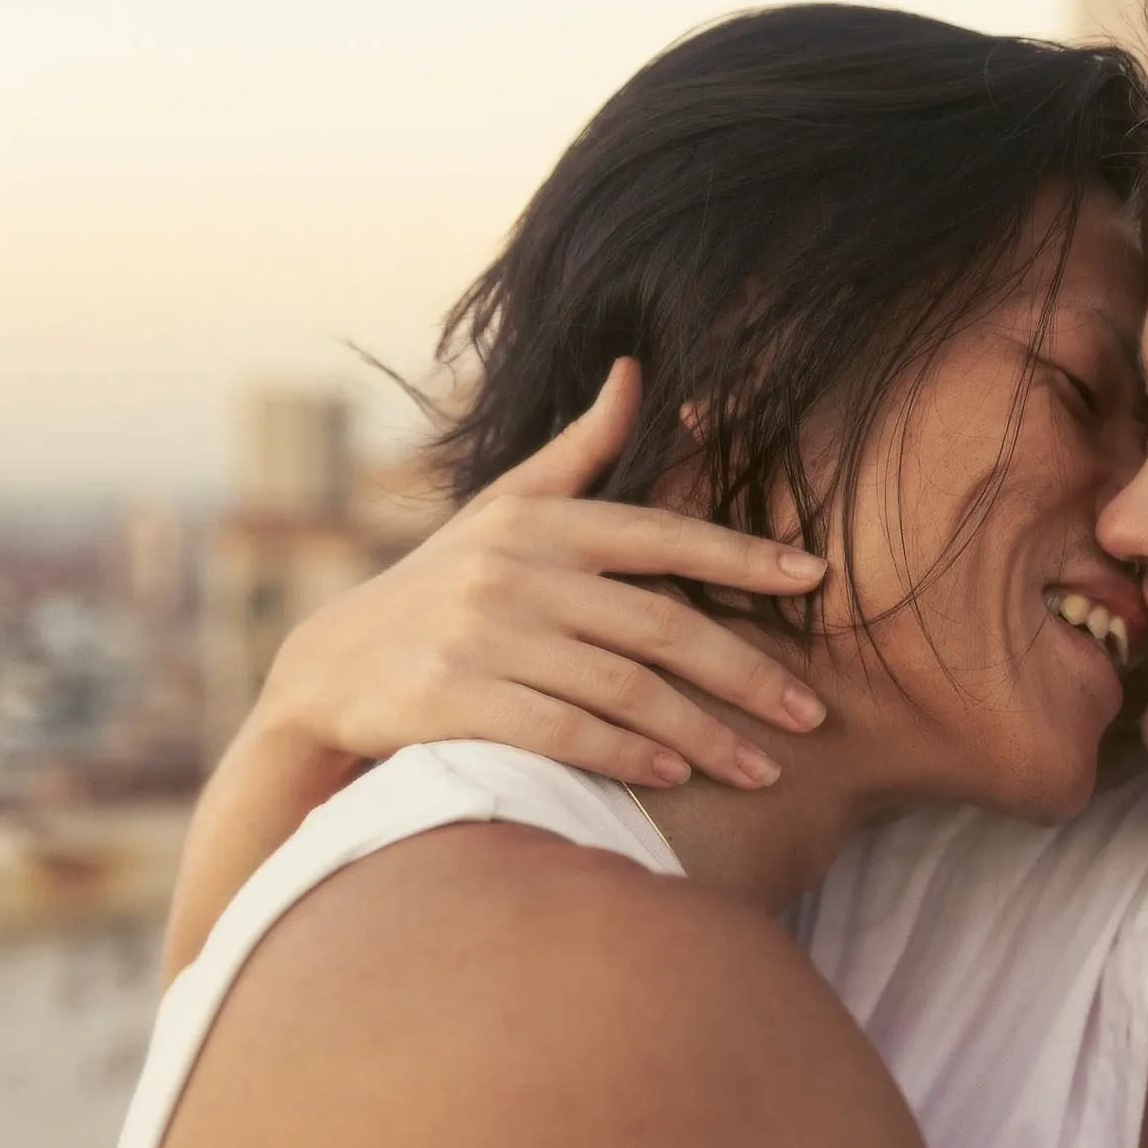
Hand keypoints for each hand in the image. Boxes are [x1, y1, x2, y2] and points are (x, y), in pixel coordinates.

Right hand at [254, 359, 830, 789]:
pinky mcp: (455, 697)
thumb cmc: (443, 584)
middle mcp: (517, 571)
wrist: (330, 666)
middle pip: (661, 626)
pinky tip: (673, 778)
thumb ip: (581, 449)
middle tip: (814, 716)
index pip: (663, 535)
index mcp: (542, 522)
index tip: (817, 579)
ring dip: (702, 735)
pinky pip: (562, 731)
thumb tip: (638, 370)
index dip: (743, 557)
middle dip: (748, 675)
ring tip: (761, 770)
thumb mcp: (504, 505)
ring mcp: (485, 635)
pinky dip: (624, 755)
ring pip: (622, 689)